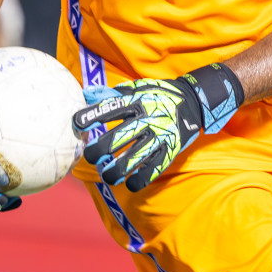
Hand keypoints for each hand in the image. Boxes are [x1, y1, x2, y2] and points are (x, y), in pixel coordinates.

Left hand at [72, 63, 242, 191]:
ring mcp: (160, 136)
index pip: (110, 109)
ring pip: (134, 158)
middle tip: (90, 156)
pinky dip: (139, 180)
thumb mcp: (138, 88)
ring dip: (116, 170)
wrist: (194, 101)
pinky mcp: (170, 150)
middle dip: (99, 150)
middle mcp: (148, 119)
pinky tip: (128, 184)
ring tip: (106, 175)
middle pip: (118, 137)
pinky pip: (153, 170)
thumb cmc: (158, 95)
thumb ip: (112, 94)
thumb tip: (86, 94)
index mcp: (138, 101)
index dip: (92, 116)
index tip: (76, 124)